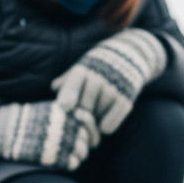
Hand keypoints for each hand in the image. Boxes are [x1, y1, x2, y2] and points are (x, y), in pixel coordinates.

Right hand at [0, 101, 98, 170]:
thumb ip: (69, 115)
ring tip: (72, 156)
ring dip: (79, 155)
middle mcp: (66, 126)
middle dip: (85, 145)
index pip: (89, 121)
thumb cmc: (29, 119)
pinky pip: (73, 163)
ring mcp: (61, 142)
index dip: (92, 131)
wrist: (7, 130)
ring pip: (82, 152)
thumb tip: (87, 123)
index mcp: (65, 112)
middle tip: (80, 149)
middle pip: (87, 138)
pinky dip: (71, 163)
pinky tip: (65, 162)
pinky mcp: (55, 157)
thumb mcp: (50, 109)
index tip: (92, 137)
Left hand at [51, 28, 165, 134]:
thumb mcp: (82, 68)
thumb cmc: (98, 66)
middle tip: (80, 121)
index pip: (73, 84)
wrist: (129, 56)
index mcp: (83, 71)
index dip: (68, 95)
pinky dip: (108, 125)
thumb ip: (68, 80)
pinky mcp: (126, 99)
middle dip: (81, 117)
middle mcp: (98, 79)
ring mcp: (113, 89)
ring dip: (95, 120)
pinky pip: (113, 119)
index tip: (64, 107)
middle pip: (84, 106)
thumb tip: (54, 87)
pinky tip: (104, 126)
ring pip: (98, 114)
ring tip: (95, 117)